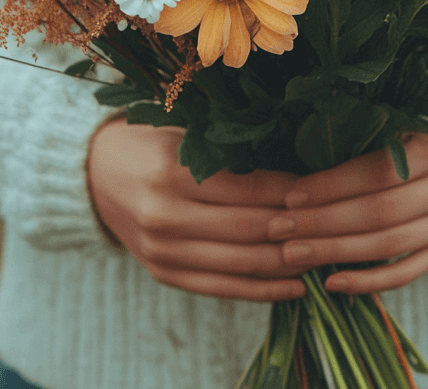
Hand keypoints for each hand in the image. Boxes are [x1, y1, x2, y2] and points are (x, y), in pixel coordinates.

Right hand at [87, 118, 307, 301]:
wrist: (95, 174)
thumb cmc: (152, 146)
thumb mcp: (186, 137)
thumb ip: (232, 154)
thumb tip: (299, 171)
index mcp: (171, 173)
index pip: (246, 188)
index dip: (288, 192)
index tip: (321, 190)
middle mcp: (163, 215)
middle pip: (246, 229)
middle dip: (294, 229)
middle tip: (332, 224)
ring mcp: (162, 250)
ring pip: (239, 263)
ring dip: (286, 263)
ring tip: (323, 255)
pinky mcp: (163, 273)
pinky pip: (222, 288)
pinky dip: (262, 290)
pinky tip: (296, 286)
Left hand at [269, 132, 427, 294]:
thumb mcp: (410, 122)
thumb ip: (369, 135)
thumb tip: (303, 153)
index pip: (376, 173)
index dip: (332, 186)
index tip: (291, 194)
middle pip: (379, 213)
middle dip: (322, 223)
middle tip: (279, 228)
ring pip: (388, 246)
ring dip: (335, 253)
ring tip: (292, 255)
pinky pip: (406, 273)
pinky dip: (367, 282)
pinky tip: (331, 284)